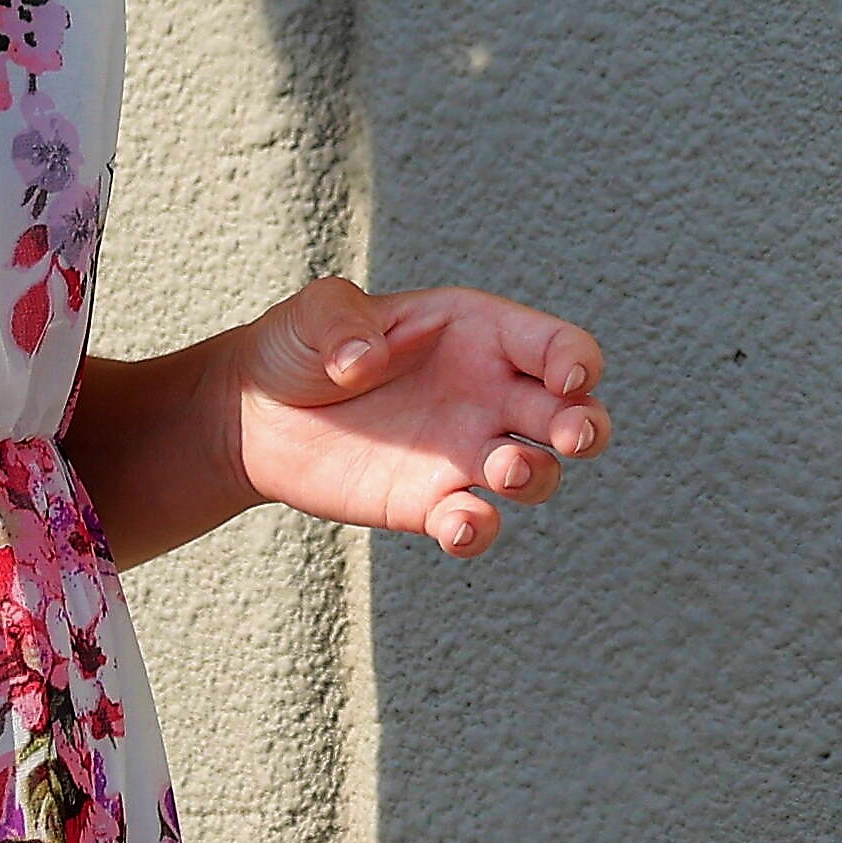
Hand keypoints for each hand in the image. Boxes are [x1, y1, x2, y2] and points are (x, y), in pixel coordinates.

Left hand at [223, 276, 611, 556]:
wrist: (256, 415)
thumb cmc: (299, 347)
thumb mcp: (315, 311)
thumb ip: (341, 322)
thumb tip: (361, 363)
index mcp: (478, 334)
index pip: (555, 345)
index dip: (576, 359)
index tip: (566, 378)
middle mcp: (488, 394)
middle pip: (570, 414)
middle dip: (586, 426)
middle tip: (573, 436)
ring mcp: (465, 453)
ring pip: (538, 473)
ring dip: (536, 476)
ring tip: (503, 471)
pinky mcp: (432, 503)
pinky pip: (476, 524)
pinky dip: (477, 531)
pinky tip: (458, 524)